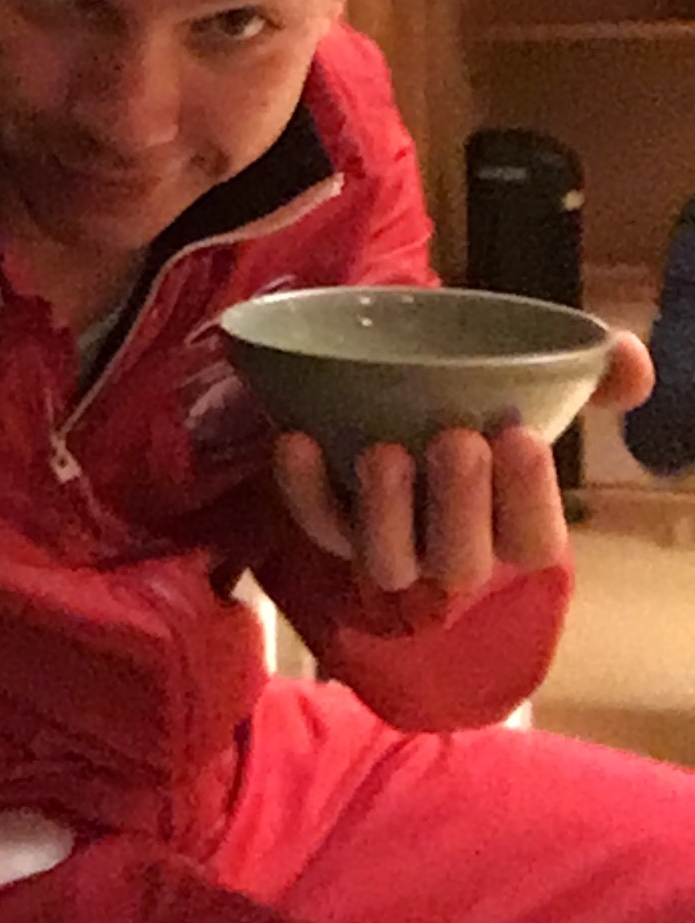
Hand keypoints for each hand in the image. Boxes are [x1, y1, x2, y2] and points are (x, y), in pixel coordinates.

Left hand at [272, 328, 653, 600]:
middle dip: (460, 505)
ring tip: (383, 451)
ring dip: (385, 511)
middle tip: (456, 440)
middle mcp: (451, 543)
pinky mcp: (327, 517)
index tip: (522, 436)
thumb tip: (626, 361)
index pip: (534, 540)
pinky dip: (301, 487)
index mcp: (513, 521)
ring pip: (387, 560)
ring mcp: (386, 537)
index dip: (531, 499)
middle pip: (462, 561)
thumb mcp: (538, 376)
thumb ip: (593, 372)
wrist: (399, 370)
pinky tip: (297, 440)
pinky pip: (312, 519)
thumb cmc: (481, 390)